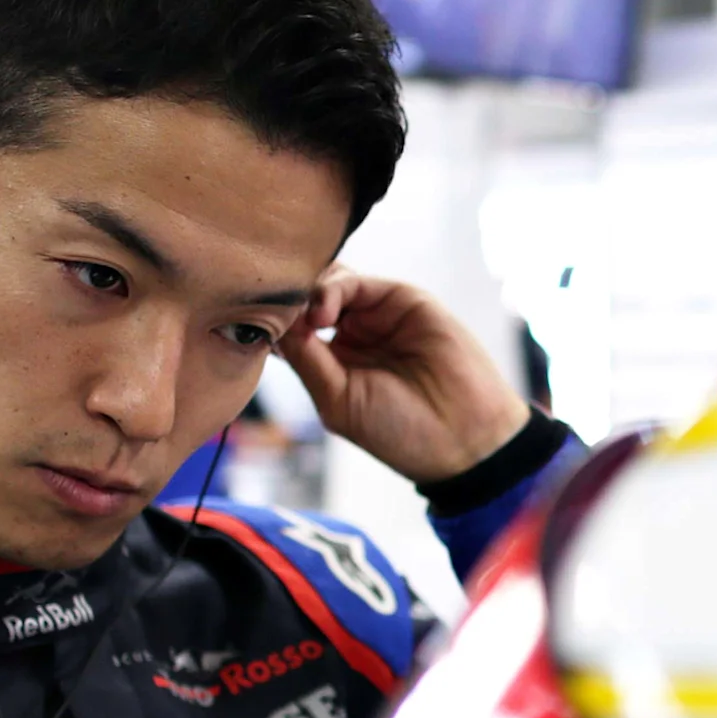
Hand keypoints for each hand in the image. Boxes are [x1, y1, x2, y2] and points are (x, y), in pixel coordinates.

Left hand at [281, 269, 530, 484]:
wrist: (463, 435)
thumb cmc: (399, 431)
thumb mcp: (337, 400)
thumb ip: (306, 358)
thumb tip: (274, 322)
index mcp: (333, 363)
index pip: (290, 329)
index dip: (271, 323)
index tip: (254, 329)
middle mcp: (352, 334)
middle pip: (304, 300)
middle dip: (287, 301)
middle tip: (279, 317)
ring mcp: (375, 315)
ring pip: (326, 284)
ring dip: (307, 293)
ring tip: (308, 319)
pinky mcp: (400, 299)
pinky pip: (355, 281)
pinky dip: (331, 288)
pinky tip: (324, 312)